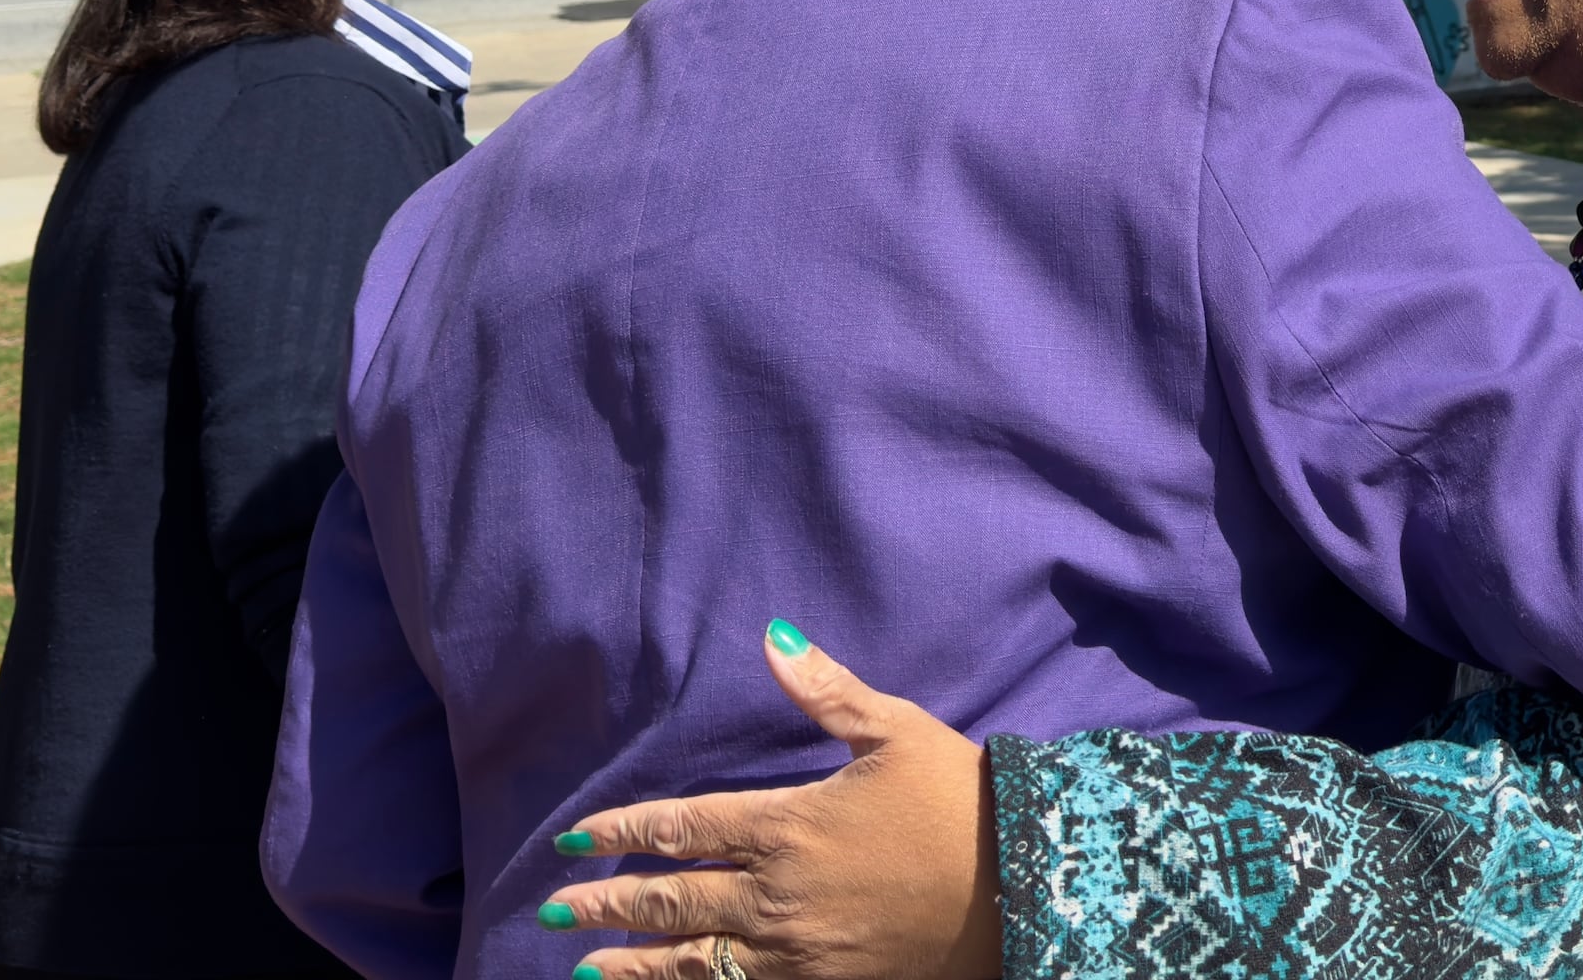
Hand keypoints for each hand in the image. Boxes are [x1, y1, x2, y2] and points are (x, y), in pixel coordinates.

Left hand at [537, 625, 1000, 979]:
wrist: (1023, 885)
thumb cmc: (959, 799)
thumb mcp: (895, 731)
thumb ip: (826, 690)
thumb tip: (774, 635)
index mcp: (788, 825)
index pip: (684, 827)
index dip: (625, 833)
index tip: (576, 838)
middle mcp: (779, 894)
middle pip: (674, 899)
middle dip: (610, 903)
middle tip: (559, 909)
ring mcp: (799, 951)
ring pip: (697, 960)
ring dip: (637, 964)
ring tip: (589, 968)